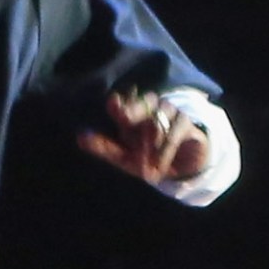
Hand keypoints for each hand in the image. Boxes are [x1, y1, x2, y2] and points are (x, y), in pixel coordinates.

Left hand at [78, 88, 215, 191]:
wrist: (183, 167)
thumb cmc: (149, 156)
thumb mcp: (125, 156)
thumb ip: (104, 147)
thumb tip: (79, 136)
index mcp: (135, 114)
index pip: (126, 104)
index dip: (119, 104)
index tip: (113, 102)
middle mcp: (153, 109)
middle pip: (145, 101)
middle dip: (133, 109)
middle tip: (123, 116)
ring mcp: (172, 113)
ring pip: (158, 120)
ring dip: (150, 142)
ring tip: (146, 165)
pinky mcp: (188, 124)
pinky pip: (176, 131)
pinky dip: (166, 149)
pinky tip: (159, 165)